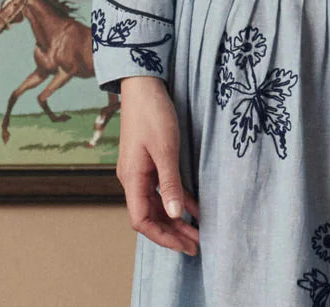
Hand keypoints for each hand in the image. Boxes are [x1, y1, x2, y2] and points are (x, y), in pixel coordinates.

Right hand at [116, 76, 200, 254]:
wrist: (143, 85)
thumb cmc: (153, 113)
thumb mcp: (165, 148)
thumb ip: (170, 183)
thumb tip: (175, 216)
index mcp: (132, 178)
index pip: (142, 220)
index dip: (162, 236)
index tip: (184, 245)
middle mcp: (133, 178)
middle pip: (150, 216)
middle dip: (172, 232)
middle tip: (196, 245)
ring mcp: (140, 170)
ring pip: (157, 204)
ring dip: (176, 219)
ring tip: (198, 232)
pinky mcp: (149, 162)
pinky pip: (162, 188)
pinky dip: (176, 200)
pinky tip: (193, 208)